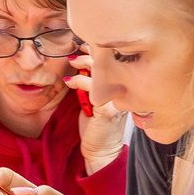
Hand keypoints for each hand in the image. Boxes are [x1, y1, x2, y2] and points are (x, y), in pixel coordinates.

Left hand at [72, 53, 127, 173]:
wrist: (100, 149)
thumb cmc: (95, 125)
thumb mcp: (92, 98)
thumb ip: (91, 81)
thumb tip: (80, 61)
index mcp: (123, 85)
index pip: (115, 61)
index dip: (100, 50)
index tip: (85, 45)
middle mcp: (124, 90)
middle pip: (111, 61)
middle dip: (92, 52)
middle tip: (77, 52)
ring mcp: (118, 98)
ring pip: (103, 71)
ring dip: (85, 63)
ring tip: (72, 62)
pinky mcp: (108, 108)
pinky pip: (94, 87)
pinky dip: (79, 82)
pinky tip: (70, 82)